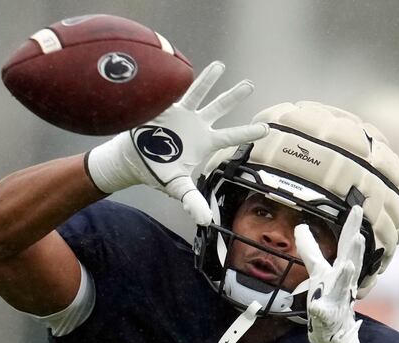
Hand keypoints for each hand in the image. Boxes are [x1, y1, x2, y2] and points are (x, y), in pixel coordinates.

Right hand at [86, 61, 268, 224]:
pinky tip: (183, 66)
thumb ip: (192, 201)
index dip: (248, 132)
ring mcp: (181, 114)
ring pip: (199, 93)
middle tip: (249, 85)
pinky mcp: (164, 108)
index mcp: (204, 143)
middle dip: (234, 96)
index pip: (231, 136)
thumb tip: (206, 221)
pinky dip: (179, 81)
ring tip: (220, 65)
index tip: (266, 128)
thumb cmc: (157, 171)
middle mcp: (197, 125)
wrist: (132, 160)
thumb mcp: (177, 186)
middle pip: (220, 108)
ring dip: (209, 79)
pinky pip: (174, 91)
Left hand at [294, 206, 365, 342]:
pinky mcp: (327, 317)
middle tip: (361, 234)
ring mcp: (336, 300)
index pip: (345, 244)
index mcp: (337, 269)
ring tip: (349, 264)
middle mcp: (341, 282)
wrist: (334, 333)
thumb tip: (299, 226)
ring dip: (346, 275)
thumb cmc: (327, 298)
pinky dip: (320, 309)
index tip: (358, 207)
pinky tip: (317, 306)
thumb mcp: (318, 271)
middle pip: (351, 261)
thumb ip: (311, 249)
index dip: (351, 226)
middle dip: (356, 248)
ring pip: (342, 286)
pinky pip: (323, 313)